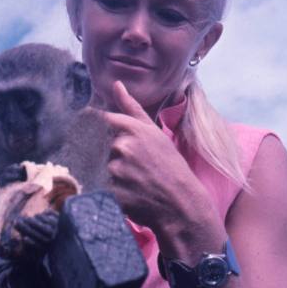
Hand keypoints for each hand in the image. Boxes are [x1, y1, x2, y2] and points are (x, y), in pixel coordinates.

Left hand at [101, 81, 211, 240]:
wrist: (180, 203)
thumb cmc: (170, 164)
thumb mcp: (154, 132)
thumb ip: (132, 108)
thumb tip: (116, 84)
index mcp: (134, 129)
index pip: (106, 121)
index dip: (113, 132)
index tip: (124, 144)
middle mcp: (123, 147)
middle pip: (106, 148)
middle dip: (118, 156)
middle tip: (139, 168)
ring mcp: (117, 170)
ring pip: (106, 167)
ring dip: (117, 174)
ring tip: (138, 181)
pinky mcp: (113, 192)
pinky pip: (106, 187)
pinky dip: (117, 191)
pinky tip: (134, 193)